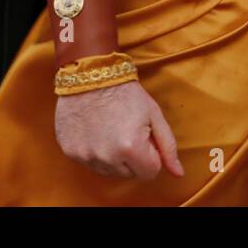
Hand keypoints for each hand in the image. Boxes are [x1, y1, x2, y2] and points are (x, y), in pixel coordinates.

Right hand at [54, 80, 183, 179]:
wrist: (90, 73)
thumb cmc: (126, 92)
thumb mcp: (154, 115)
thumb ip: (168, 147)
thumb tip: (178, 173)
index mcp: (131, 148)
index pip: (150, 172)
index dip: (150, 154)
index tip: (143, 135)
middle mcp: (106, 156)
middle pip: (128, 174)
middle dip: (131, 157)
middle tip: (125, 129)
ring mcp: (85, 155)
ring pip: (108, 171)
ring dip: (112, 156)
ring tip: (109, 129)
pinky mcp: (70, 151)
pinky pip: (89, 162)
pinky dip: (93, 150)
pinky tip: (94, 130)